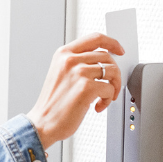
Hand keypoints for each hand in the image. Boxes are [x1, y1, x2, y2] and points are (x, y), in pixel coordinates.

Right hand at [26, 32, 124, 148]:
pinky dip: (108, 100)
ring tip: (104, 97)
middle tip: (110, 86)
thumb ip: (78, 63)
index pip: (95, 38)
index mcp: (63, 54)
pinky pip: (110, 88)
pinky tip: (97, 106)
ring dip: (113, 87)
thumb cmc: (52, 103)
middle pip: (107, 57)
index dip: (112, 43)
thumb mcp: (60, 74)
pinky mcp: (86, 88)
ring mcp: (79, 72)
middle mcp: (70, 60)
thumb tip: (103, 63)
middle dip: (114, 73)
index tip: (119, 50)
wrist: (42, 123)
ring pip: (112, 71)